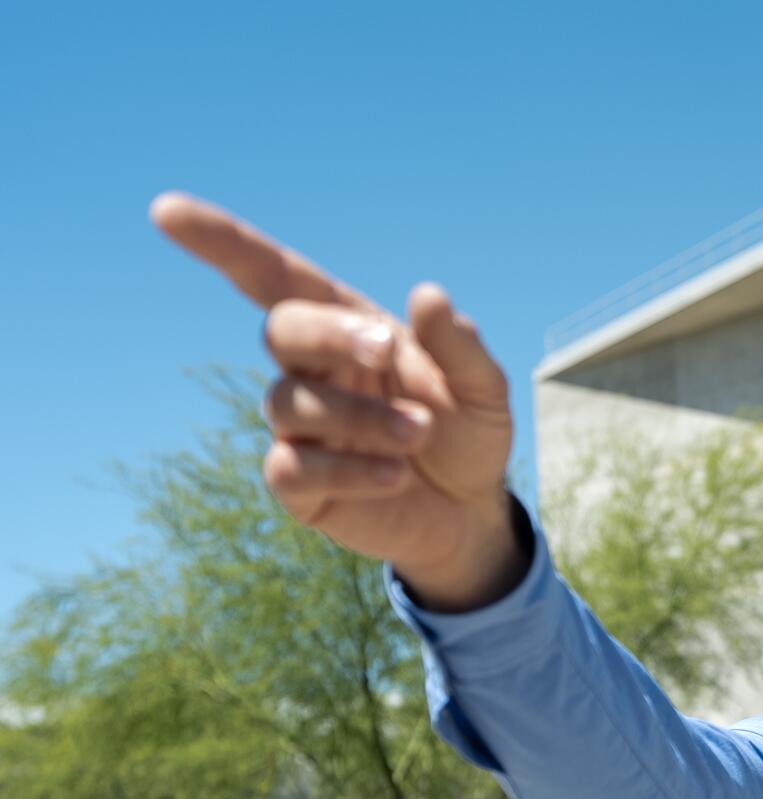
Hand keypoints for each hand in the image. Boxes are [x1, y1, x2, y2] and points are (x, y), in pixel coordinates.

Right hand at [150, 193, 522, 607]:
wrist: (472, 513)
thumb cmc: (469, 435)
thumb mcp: (485, 390)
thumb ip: (461, 346)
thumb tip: (428, 295)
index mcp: (350, 330)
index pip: (276, 276)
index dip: (222, 243)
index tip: (167, 211)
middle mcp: (315, 370)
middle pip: (282, 329)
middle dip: (331, 334)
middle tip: (387, 350)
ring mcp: (301, 427)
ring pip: (291, 403)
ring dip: (360, 416)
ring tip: (419, 434)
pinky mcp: (298, 483)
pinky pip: (293, 467)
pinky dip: (349, 469)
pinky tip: (396, 475)